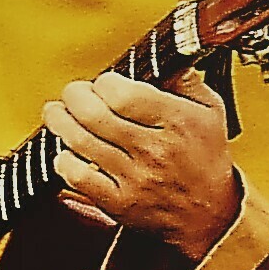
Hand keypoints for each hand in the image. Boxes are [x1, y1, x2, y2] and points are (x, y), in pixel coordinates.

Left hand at [44, 71, 238, 258]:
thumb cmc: (206, 158)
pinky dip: (63, 160)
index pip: (124, 95)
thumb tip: (161, 57)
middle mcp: (154, 150)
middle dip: (74, 96)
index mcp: (177, 122)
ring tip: (57, 112)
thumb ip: (185, 80)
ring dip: (59, 122)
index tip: (103, 82)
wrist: (211, 212)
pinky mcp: (118, 202)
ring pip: (80, 143)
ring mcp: (134, 177)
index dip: (104, 83)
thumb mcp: (210, 112)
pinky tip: (66, 150)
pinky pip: (77, 177)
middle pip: (94, 116)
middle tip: (72, 93)